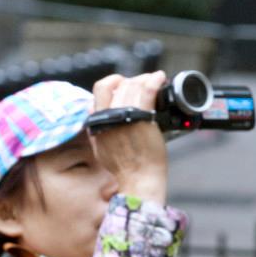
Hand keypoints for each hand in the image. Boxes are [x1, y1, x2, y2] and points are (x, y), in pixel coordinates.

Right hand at [89, 70, 168, 204]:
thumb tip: (96, 111)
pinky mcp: (143, 118)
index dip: (113, 82)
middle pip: (119, 85)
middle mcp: (109, 116)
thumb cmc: (123, 167)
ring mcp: (126, 116)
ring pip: (133, 85)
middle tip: (144, 85)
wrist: (138, 178)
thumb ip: (97, 128)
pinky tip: (159, 78)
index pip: (100, 88)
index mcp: (98, 121)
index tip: (123, 84)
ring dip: (145, 80)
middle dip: (133, 81)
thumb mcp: (99, 147)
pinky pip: (147, 90)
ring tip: (154, 82)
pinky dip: (154, 80)